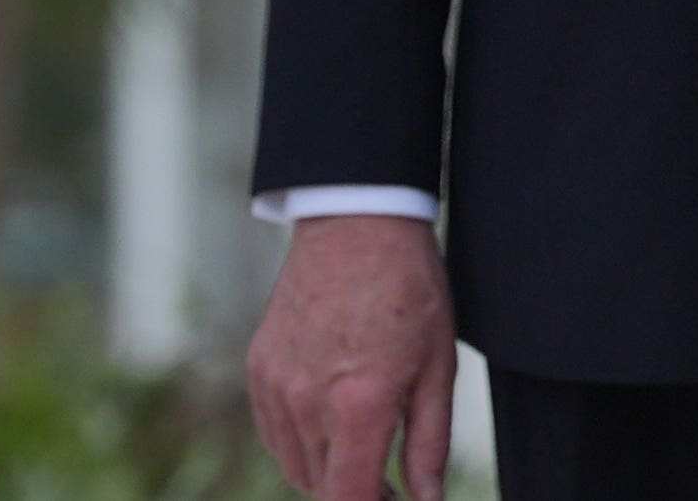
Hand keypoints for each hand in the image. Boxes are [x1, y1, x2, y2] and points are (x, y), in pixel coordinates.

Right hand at [248, 215, 456, 500]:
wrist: (358, 224)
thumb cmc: (409, 291)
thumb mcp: (438, 368)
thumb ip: (429, 445)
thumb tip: (426, 499)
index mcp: (359, 406)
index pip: (349, 499)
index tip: (393, 500)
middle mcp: (308, 403)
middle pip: (321, 489)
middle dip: (356, 492)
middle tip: (391, 482)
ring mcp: (276, 386)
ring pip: (295, 465)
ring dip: (328, 471)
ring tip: (365, 447)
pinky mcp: (259, 369)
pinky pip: (275, 432)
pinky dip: (300, 442)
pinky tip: (331, 422)